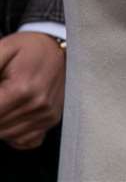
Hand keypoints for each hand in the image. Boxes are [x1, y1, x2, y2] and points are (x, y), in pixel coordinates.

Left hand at [0, 32, 64, 149]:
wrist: (56, 47)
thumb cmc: (28, 48)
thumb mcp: (2, 50)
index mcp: (23, 89)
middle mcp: (38, 105)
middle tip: (1, 92)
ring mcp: (46, 114)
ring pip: (6, 135)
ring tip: (4, 100)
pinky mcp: (51, 119)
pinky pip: (23, 140)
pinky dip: (12, 132)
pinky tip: (11, 114)